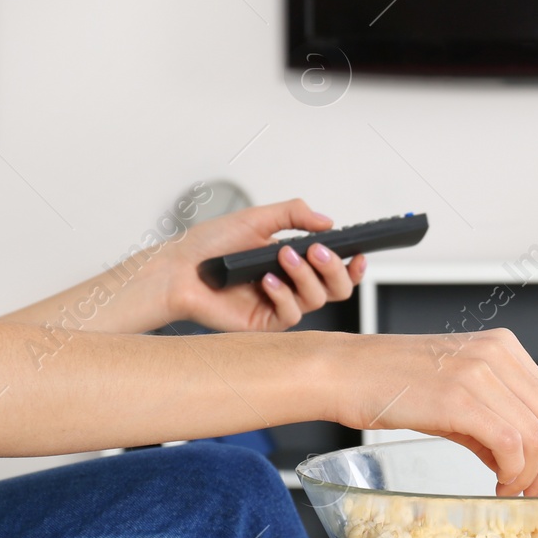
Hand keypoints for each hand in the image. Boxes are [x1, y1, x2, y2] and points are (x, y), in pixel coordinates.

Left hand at [164, 198, 364, 332]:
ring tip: (282, 257)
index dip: (353, 266)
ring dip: (305, 276)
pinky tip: (266, 280)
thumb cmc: (212, 244)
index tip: (358, 254)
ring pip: (318, 299)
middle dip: (334, 269)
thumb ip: (294, 214)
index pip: (336, 270)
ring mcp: (280, 304)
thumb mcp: (257, 218)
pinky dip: (283, 294)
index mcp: (295, 262)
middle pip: (338, 289)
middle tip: (317, 252)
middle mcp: (292, 285)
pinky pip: (291, 314)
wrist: (179, 268)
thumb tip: (328, 222)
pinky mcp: (265, 322)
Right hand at [321, 328, 537, 495]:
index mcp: (503, 347)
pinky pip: (510, 443)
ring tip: (511, 489)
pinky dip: (513, 472)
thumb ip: (494, 421)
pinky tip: (498, 483)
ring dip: (531, 474)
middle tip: (536, 491)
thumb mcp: (456, 393)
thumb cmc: (392, 382)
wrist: (346, 373)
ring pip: (537, 435)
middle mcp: (498, 354)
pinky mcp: (460, 399)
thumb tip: (525, 461)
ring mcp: (480, 373)